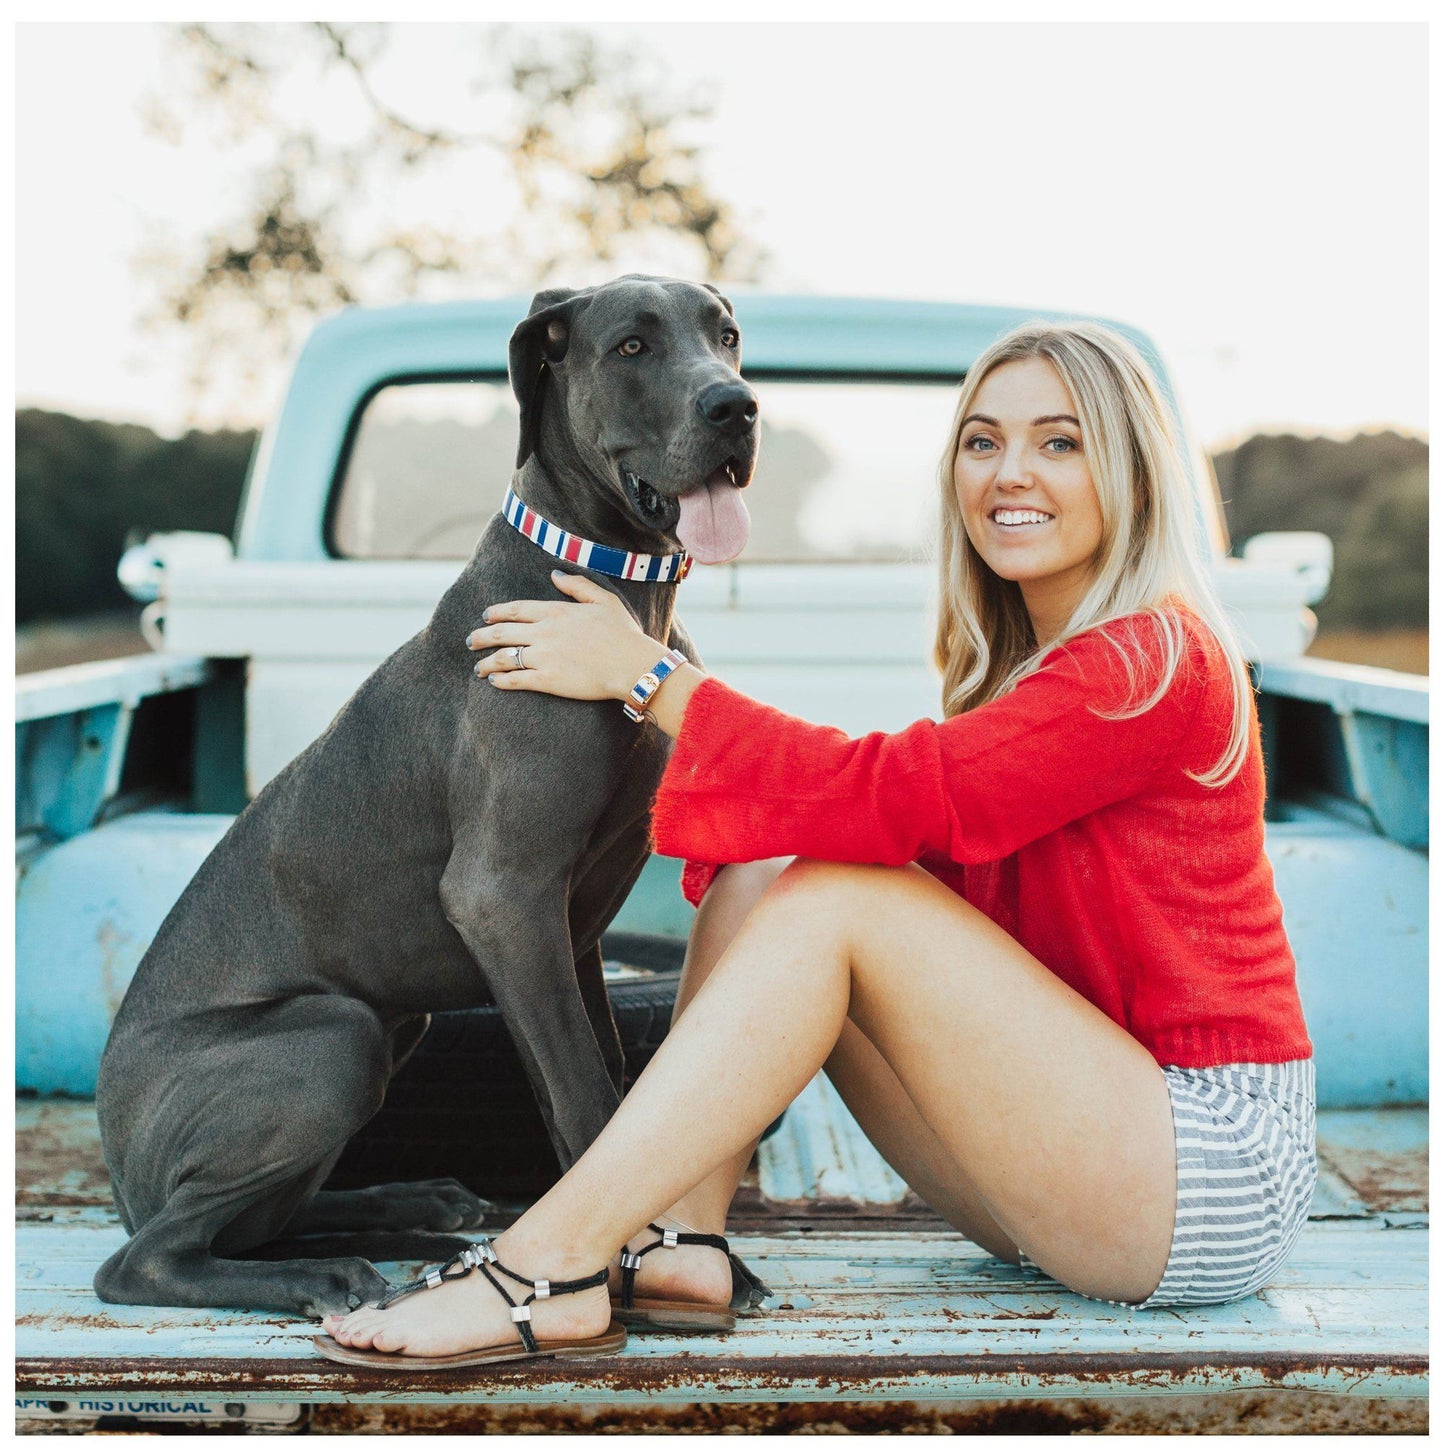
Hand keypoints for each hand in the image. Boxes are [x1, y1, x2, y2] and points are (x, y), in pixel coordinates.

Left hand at [466, 570, 659, 701]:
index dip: (496, 613)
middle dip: (481, 637)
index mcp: (556, 612)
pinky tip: (494, 682)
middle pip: (502, 633)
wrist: (632, 665)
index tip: (485, 617)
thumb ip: (577, 585)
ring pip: (503, 658)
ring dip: (486, 663)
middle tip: (470, 641)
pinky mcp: (547, 680)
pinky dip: (500, 680)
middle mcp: (544, 632)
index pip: (516, 610)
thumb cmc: (624, 633)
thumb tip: (554, 574)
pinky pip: (515, 680)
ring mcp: (543, 657)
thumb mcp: (604, 600)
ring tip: (478, 668)